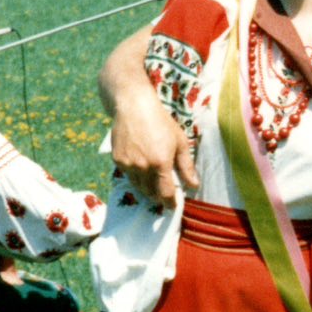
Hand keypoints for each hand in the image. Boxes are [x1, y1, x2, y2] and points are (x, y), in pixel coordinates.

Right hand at [110, 90, 196, 210]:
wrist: (133, 106)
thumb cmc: (160, 121)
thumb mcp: (179, 142)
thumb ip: (186, 166)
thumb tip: (194, 186)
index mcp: (160, 163)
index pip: (165, 194)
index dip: (170, 202)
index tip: (173, 205)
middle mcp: (142, 167)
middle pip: (150, 193)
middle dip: (158, 196)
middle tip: (165, 193)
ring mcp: (128, 164)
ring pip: (138, 186)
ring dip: (147, 188)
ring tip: (154, 183)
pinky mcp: (117, 160)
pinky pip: (128, 175)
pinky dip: (136, 176)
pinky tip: (142, 167)